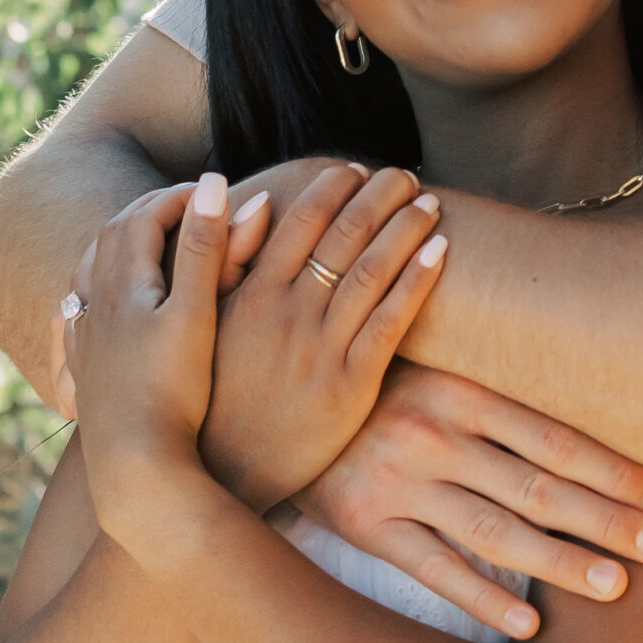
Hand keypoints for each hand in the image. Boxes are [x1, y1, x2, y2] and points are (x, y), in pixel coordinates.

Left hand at [63, 174, 231, 538]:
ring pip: (88, 274)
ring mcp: (84, 341)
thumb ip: (206, 247)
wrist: (134, 471)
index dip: (181, 197)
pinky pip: (73, 320)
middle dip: (150, 212)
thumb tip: (217, 184)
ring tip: (144, 243)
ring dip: (116, 246)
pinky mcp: (83, 375)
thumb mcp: (197, 313)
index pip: (145, 216)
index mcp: (122, 284)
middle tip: (188, 207)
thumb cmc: (173, 393)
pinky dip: (87, 296)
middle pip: (113, 237)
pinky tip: (88, 310)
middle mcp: (93, 305)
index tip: (215, 191)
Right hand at [201, 162, 448, 509]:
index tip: (355, 168)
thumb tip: (257, 202)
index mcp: (253, 296)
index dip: (332, 189)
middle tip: (404, 173)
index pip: (301, 223)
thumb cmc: (212, 394)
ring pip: (373, 272)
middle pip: (345, 237)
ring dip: (405, 228)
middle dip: (379, 197)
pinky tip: (439, 251)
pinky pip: (392, 323)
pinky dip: (417, 281)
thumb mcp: (203, 324)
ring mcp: (323, 349)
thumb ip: (228, 262)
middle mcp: (290, 315)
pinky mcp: (352, 386)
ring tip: (428, 201)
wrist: (223, 474)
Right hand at [297, 364, 642, 640]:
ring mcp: (397, 483)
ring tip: (617, 585)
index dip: (615, 469)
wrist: (274, 398)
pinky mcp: (363, 523)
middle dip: (606, 518)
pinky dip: (481, 595)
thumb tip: (586, 430)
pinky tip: (528, 623)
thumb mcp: (433, 369)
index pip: (555, 436)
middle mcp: (432, 435)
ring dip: (559, 560)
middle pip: (537, 485)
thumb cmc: (376, 382)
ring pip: (493, 531)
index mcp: (459, 390)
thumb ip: (498, 396)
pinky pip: (431, 568)